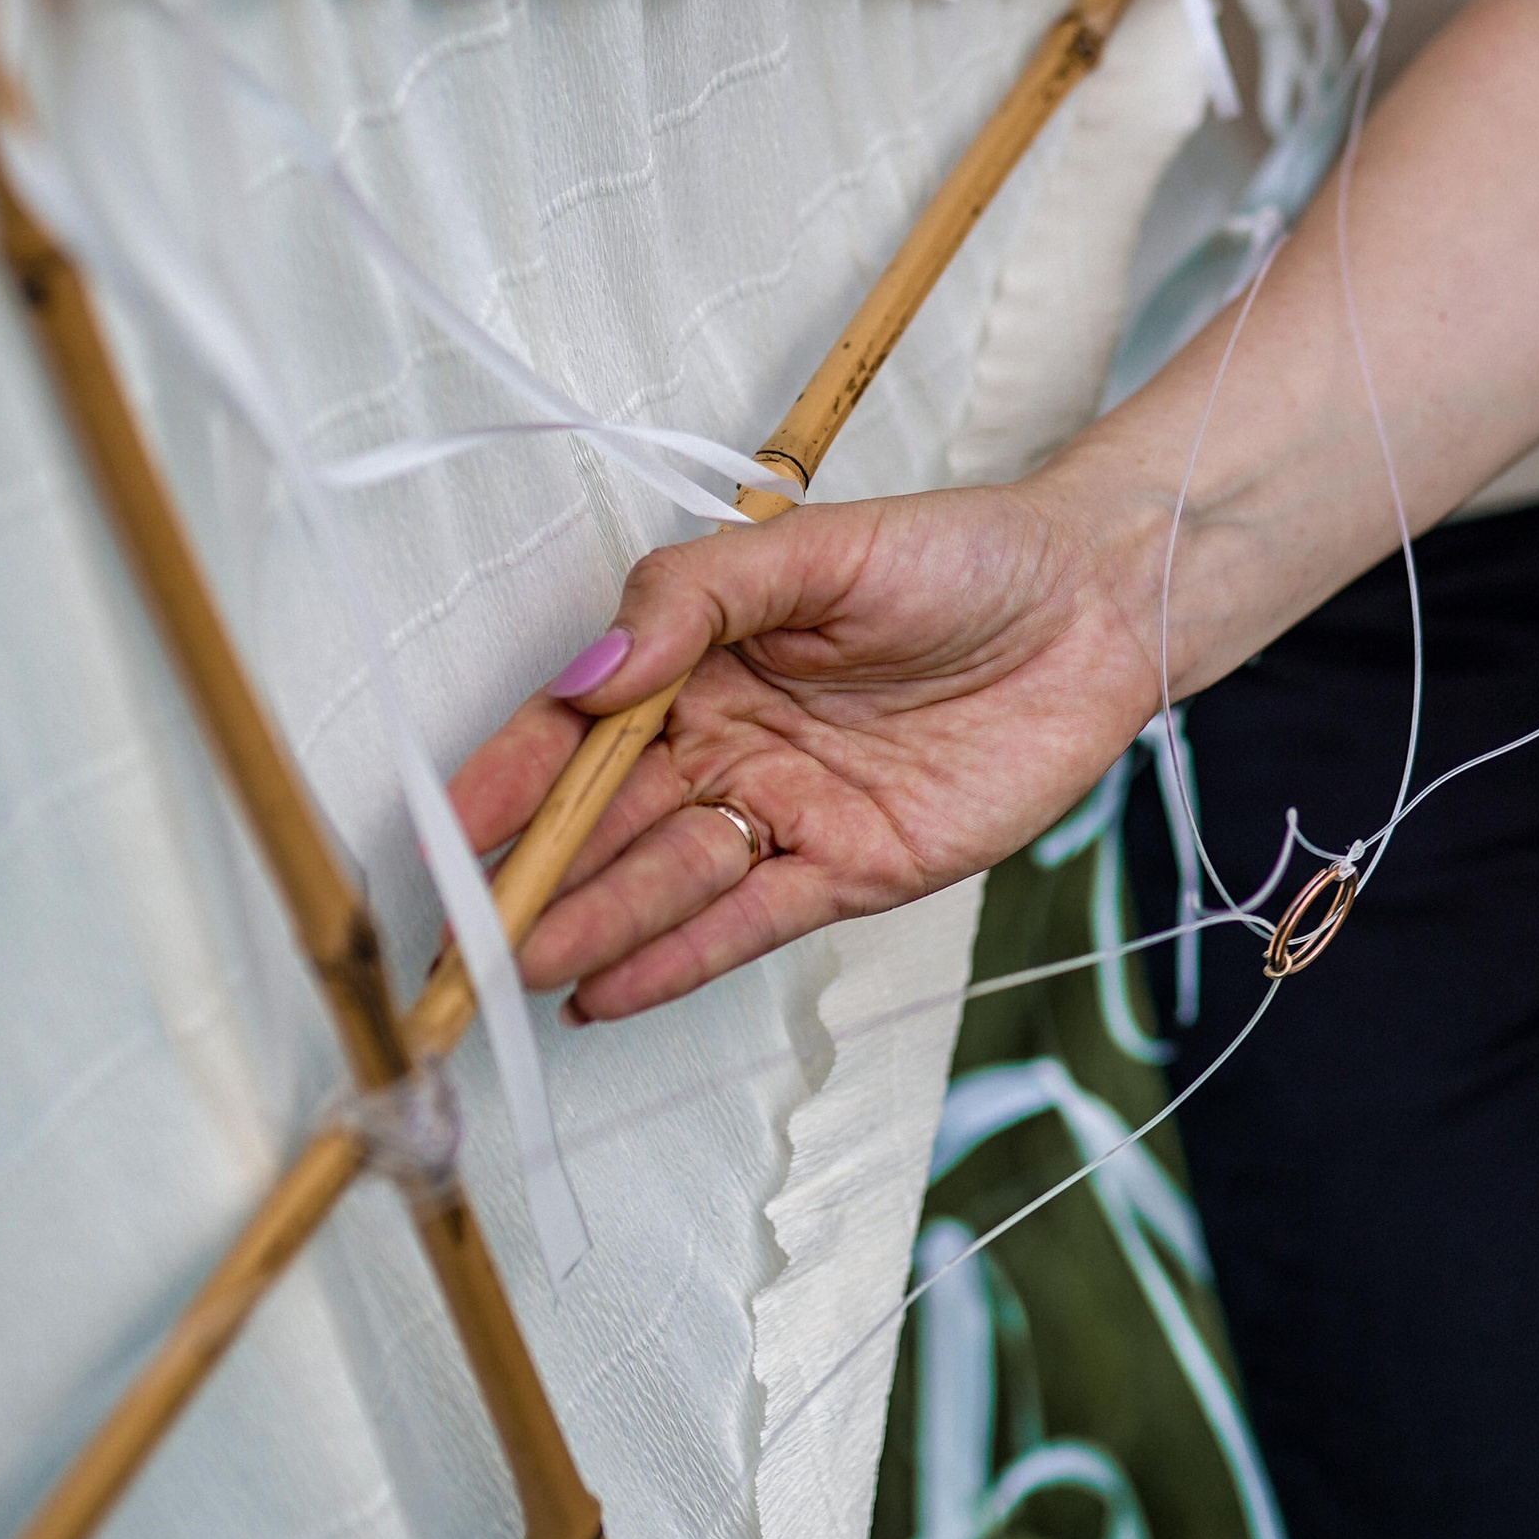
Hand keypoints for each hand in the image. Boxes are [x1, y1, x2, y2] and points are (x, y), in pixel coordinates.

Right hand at [451, 481, 1161, 1020]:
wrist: (1095, 604)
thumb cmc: (960, 556)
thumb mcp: (814, 548)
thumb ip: (694, 600)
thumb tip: (590, 675)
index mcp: (698, 660)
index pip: (577, 727)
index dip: (509, 776)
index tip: (443, 823)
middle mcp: (726, 743)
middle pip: (608, 819)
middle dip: (531, 874)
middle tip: (458, 935)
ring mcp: (786, 811)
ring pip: (670, 876)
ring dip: (595, 922)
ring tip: (522, 966)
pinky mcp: (853, 868)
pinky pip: (752, 920)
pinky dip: (679, 957)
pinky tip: (606, 990)